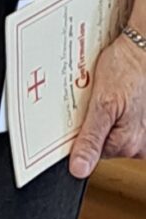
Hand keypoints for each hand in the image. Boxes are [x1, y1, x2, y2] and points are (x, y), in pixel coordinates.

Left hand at [69, 30, 145, 177]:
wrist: (144, 49)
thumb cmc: (127, 69)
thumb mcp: (102, 104)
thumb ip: (91, 139)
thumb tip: (79, 170)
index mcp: (129, 145)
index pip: (90, 152)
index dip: (80, 134)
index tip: (80, 116)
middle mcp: (141, 145)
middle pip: (103, 143)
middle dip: (94, 123)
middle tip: (97, 101)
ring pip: (112, 132)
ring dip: (105, 115)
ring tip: (110, 95)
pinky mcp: (145, 122)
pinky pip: (122, 122)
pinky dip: (115, 110)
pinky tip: (117, 94)